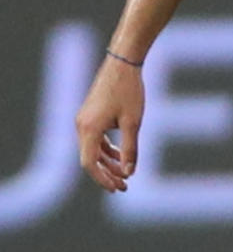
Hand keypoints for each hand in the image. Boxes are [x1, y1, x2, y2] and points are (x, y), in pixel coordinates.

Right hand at [76, 56, 144, 192]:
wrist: (123, 63)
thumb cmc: (129, 91)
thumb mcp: (133, 121)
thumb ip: (130, 148)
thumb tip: (130, 172)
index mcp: (88, 129)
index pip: (90, 164)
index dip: (103, 178)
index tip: (118, 188)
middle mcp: (81, 126)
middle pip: (91, 159)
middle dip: (107, 174)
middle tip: (124, 187)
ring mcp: (84, 120)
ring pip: (93, 149)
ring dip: (108, 162)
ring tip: (126, 173)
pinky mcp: (90, 115)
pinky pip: (95, 139)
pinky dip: (107, 149)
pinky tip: (121, 155)